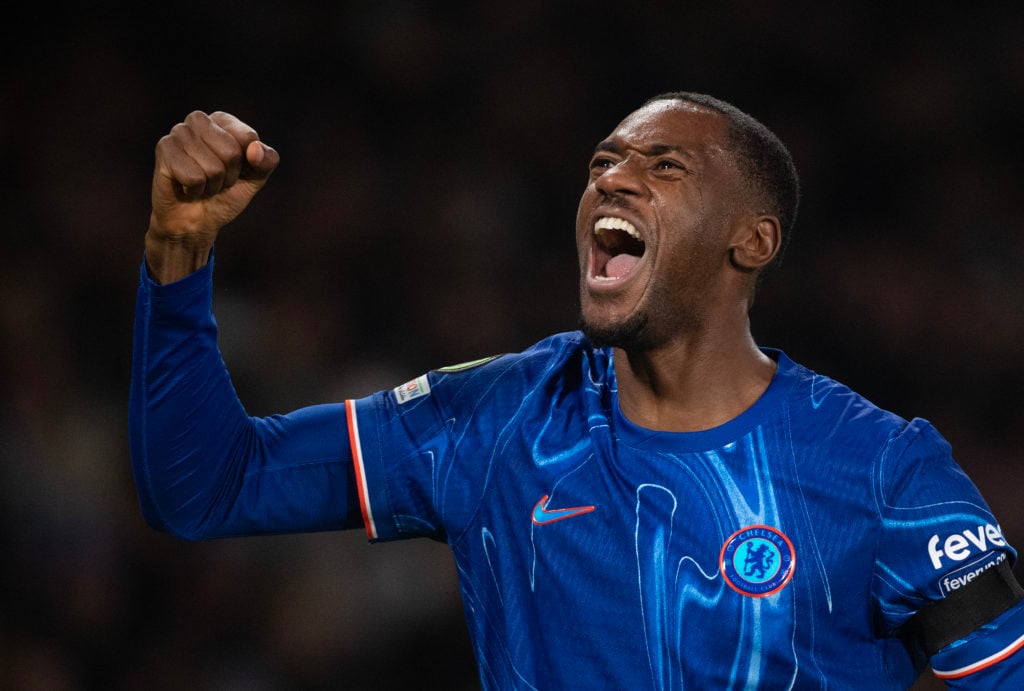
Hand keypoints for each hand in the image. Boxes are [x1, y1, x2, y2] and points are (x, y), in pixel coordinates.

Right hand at [145, 111, 279, 282]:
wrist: (195, 221)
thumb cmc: (225, 195)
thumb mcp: (255, 179)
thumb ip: (267, 161)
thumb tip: (255, 149)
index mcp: (223, 121)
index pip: (248, 138)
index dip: (248, 164)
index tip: (236, 171)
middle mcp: (199, 120)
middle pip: (231, 152)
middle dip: (228, 176)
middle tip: (215, 180)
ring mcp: (178, 132)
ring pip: (213, 167)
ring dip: (211, 185)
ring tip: (201, 183)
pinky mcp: (164, 148)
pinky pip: (194, 177)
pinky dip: (195, 190)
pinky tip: (186, 187)